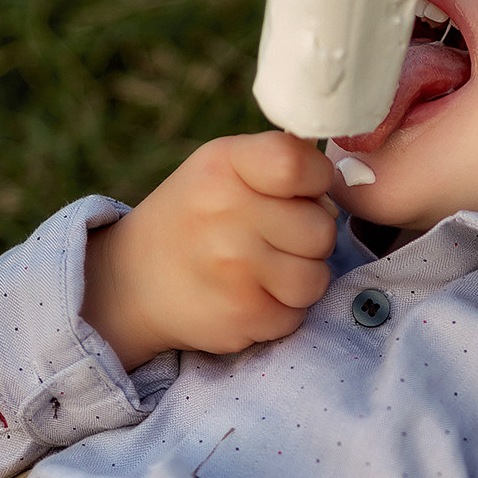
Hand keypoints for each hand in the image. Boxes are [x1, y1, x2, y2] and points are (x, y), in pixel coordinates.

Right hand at [82, 132, 338, 369]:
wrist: (132, 281)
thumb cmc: (197, 216)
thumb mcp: (223, 167)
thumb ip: (282, 163)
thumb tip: (346, 185)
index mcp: (225, 164)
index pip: (301, 163)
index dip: (315, 181)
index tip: (298, 192)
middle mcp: (227, 211)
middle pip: (322, 229)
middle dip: (306, 238)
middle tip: (270, 239)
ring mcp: (234, 266)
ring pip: (316, 277)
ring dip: (298, 279)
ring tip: (262, 270)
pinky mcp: (241, 314)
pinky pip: (297, 315)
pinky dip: (279, 312)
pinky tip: (247, 296)